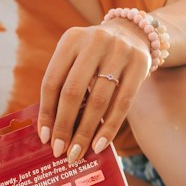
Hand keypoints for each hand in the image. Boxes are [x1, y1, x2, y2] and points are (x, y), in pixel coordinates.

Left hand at [38, 20, 151, 163]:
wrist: (133, 33)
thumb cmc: (95, 56)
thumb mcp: (77, 58)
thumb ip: (64, 85)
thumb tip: (52, 130)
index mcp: (71, 39)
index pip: (52, 81)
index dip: (47, 112)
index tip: (44, 138)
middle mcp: (94, 41)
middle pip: (73, 91)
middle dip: (64, 125)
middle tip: (59, 151)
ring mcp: (119, 51)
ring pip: (99, 100)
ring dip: (86, 131)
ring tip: (77, 152)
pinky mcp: (140, 64)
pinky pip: (123, 103)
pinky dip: (109, 127)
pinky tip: (99, 145)